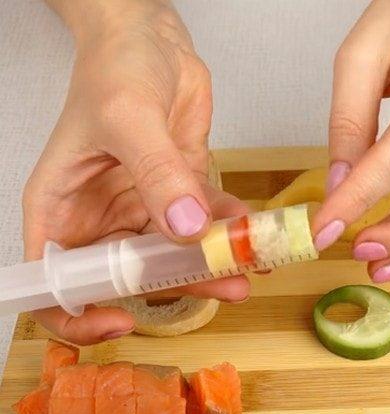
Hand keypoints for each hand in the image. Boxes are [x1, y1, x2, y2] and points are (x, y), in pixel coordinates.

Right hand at [24, 0, 248, 344]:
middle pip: (130, 278)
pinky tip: (256, 230)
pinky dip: (232, 230)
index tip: (122, 318)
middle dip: (178, 288)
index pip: (54, 286)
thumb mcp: (128, 117)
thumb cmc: (114, 68)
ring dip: (216, 263)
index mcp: (61, 210)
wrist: (150, 39)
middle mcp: (99, 218)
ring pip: (176, 257)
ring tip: (253, 264)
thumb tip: (186, 231)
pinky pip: (207, 224)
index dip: (79, 315)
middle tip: (226, 286)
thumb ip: (157, 174)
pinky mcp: (181, 195)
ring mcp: (143, 209)